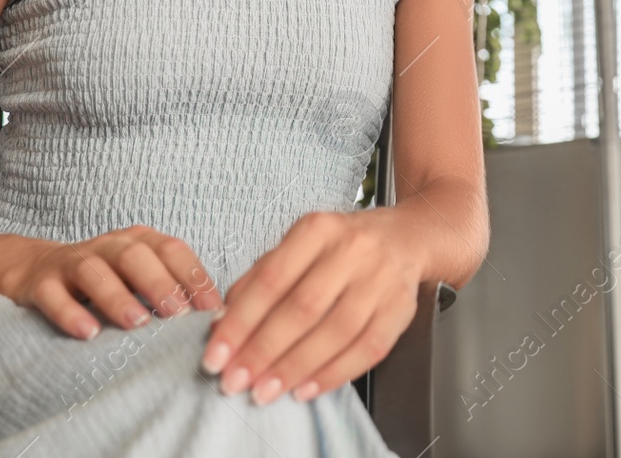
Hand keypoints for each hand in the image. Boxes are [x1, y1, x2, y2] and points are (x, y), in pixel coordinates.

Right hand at [0, 225, 223, 339]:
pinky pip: (53, 295)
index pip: (172, 250)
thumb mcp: (140, 277)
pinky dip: (70, 312)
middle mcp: (108, 245)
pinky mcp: (41, 283)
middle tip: (179, 314)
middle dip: (159, 283)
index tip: (213, 310)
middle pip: (135, 255)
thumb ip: (173, 291)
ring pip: (94, 271)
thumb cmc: (107, 279)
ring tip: (137, 323)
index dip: (194, 277)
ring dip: (117, 296)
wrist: (38, 269)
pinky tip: (88, 333)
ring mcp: (72, 262)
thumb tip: (218, 318)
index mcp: (139, 241)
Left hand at [200, 209, 421, 404]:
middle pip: (304, 307)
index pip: (272, 280)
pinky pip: (368, 348)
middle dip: (264, 351)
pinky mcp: (401, 307)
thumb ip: (259, 281)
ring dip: (296, 367)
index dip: (240, 322)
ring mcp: (381, 278)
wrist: (405, 238)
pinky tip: (307, 388)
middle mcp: (353, 249)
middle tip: (236, 381)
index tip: (215, 356)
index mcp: (318, 229)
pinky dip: (335, 374)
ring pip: (336, 331)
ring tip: (266, 391)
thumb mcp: (298, 247)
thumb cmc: (341, 247)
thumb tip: (222, 325)